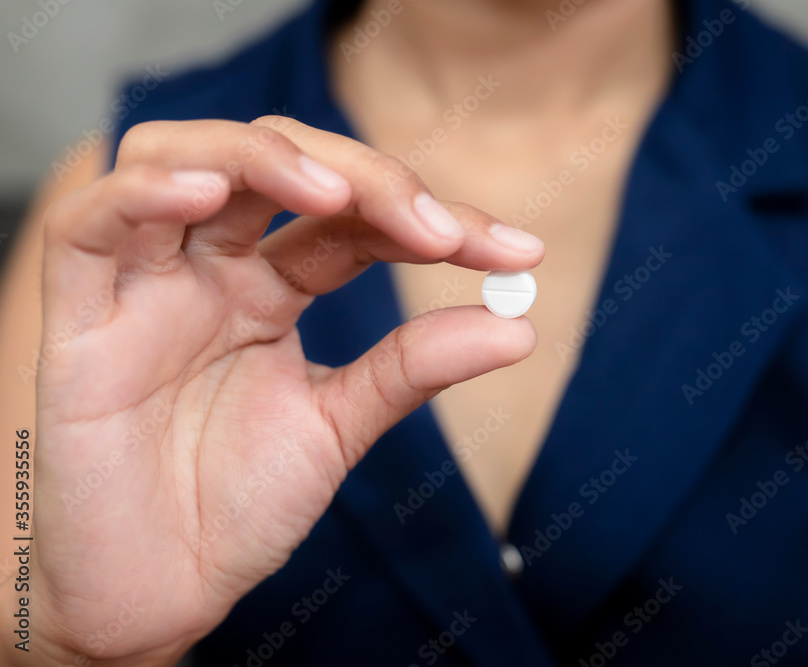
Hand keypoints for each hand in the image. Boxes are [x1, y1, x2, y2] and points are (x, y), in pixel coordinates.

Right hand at [21, 116, 542, 664]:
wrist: (157, 592)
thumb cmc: (235, 504)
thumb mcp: (340, 425)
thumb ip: (414, 368)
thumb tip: (518, 327)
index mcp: (270, 288)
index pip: (354, 220)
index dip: (435, 220)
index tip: (517, 254)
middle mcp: (211, 269)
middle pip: (278, 163)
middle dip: (365, 178)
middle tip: (437, 229)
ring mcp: (145, 285)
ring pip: (182, 158)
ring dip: (262, 156)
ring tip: (335, 193)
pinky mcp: (78, 321)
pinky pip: (89, 226)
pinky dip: (145, 193)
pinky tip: (211, 196)